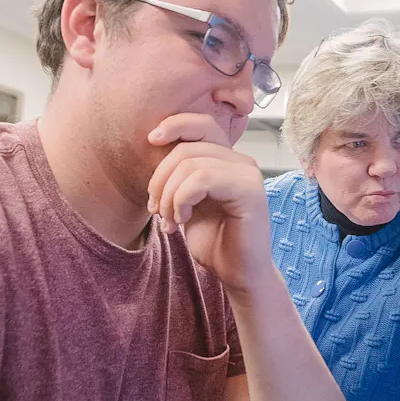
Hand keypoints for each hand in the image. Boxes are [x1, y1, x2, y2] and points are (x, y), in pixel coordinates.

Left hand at [147, 114, 273, 292]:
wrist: (238, 275)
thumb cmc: (216, 243)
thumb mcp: (187, 204)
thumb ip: (179, 177)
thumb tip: (155, 148)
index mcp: (227, 160)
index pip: (201, 125)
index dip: (174, 125)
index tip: (150, 141)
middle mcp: (241, 162)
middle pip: (187, 147)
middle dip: (160, 179)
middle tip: (155, 209)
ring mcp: (248, 174)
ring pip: (191, 164)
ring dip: (169, 195)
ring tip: (169, 221)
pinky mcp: (250, 190)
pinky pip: (203, 179)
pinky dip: (182, 199)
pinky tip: (183, 220)